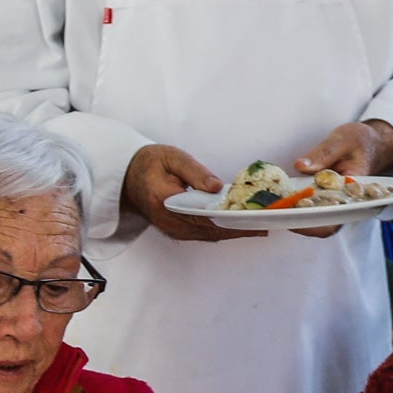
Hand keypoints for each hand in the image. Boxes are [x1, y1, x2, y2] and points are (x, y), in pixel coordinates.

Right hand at [124, 143, 254, 243]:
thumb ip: (195, 172)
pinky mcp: (176, 231)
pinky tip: (239, 227)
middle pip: (209, 230)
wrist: (128, 177)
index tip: (250, 219)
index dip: (228, 219)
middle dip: (238, 229)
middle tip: (264, 225)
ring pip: (208, 235)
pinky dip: (222, 231)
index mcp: (165, 201)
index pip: (202, 215)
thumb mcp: (172, 157)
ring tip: (258, 226)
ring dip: (232, 232)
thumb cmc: (150, 163)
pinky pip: (203, 234)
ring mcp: (172, 229)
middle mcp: (169, 221)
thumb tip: (218, 187)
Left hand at [285, 120, 392, 236]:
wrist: (372, 143)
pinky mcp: (328, 198)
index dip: (315, 221)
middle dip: (300, 224)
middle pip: (325, 225)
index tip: (293, 217)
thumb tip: (300, 166)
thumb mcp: (343, 139)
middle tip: (276, 214)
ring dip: (296, 217)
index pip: (337, 213)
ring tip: (274, 209)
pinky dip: (297, 207)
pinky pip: (314, 209)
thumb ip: (323, 153)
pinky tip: (281, 200)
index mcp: (356, 189)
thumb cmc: (361, 141)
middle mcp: (348, 201)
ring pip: (318, 221)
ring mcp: (338, 202)